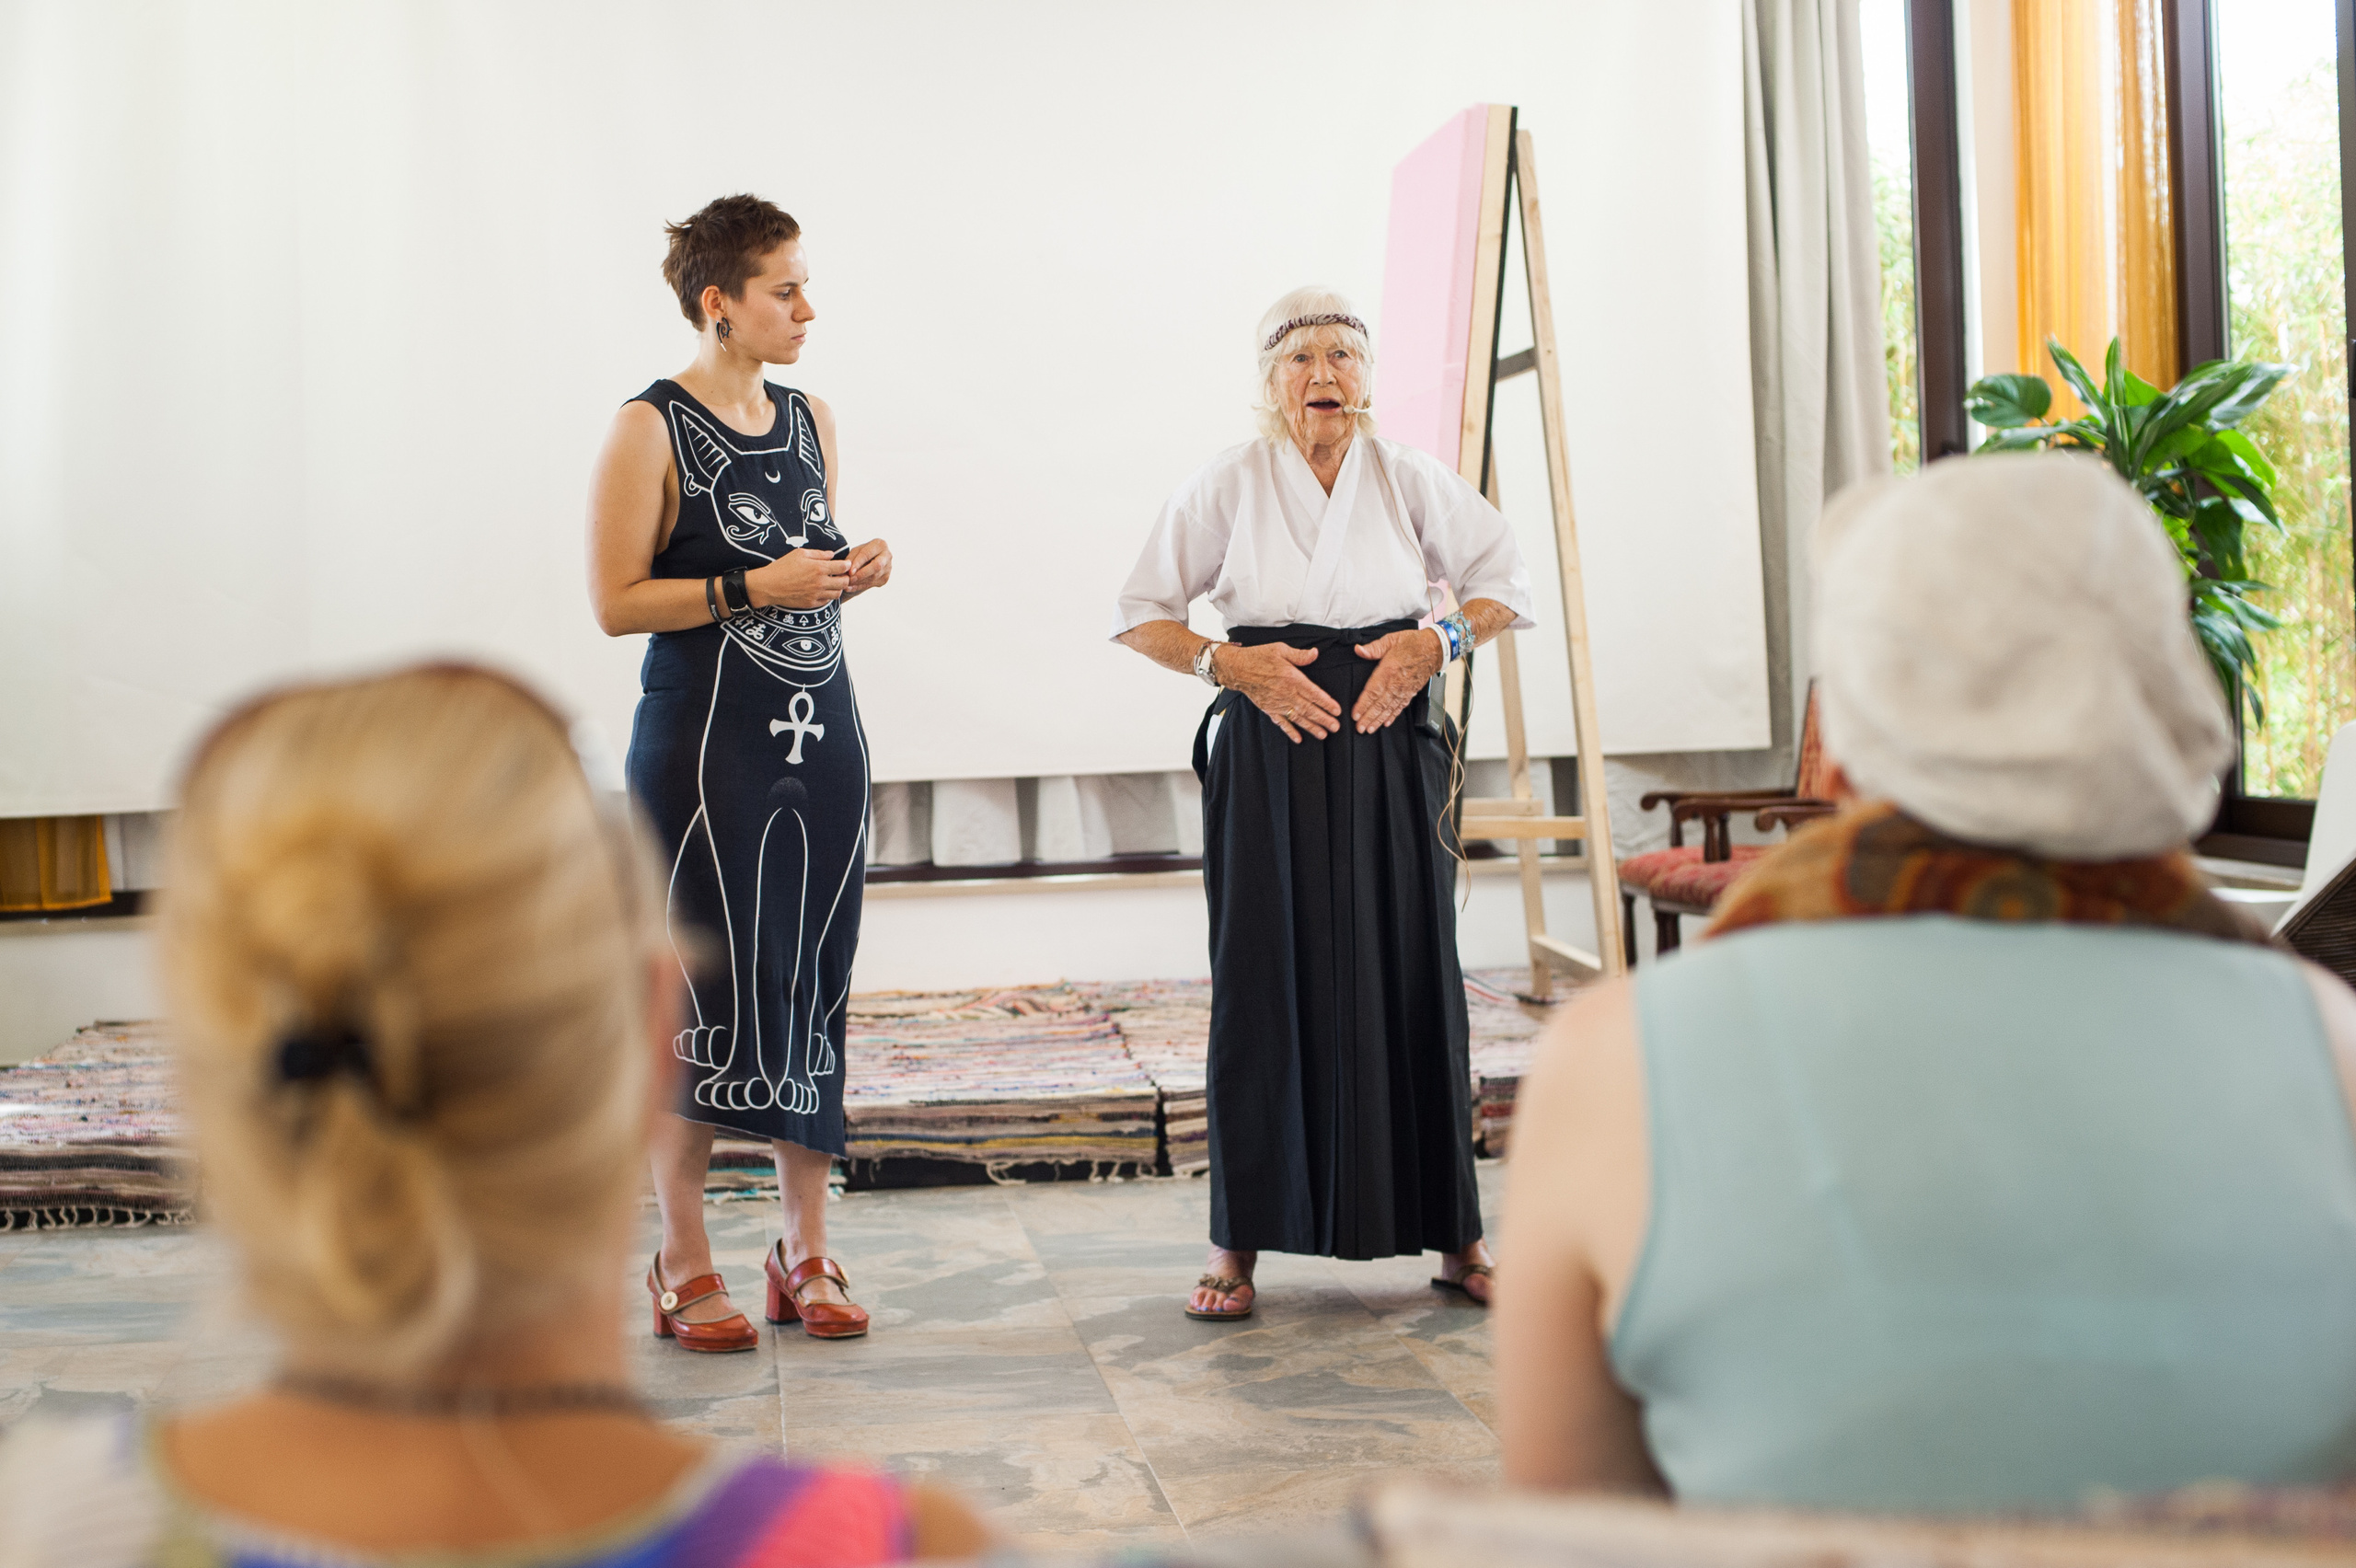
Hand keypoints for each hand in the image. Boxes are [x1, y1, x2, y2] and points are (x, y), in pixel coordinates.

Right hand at [750, 548, 850, 609]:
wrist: (768, 585)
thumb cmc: (782, 567)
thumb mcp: (799, 554)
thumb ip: (818, 554)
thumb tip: (832, 555)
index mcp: (818, 568)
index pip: (843, 567)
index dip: (846, 565)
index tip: (845, 564)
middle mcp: (820, 582)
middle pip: (844, 582)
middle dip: (845, 577)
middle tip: (840, 574)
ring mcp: (816, 594)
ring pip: (837, 593)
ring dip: (837, 587)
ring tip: (831, 582)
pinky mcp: (811, 603)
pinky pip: (827, 601)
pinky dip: (828, 596)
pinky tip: (822, 590)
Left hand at [843, 538, 892, 596]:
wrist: (872, 559)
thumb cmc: (863, 553)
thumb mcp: (856, 552)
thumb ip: (851, 559)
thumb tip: (849, 571)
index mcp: (880, 545)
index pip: (867, 554)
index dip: (858, 563)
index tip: (849, 571)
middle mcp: (887, 556)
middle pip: (877, 566)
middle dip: (862, 574)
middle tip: (850, 579)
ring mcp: (888, 569)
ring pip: (874, 577)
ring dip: (859, 581)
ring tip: (847, 583)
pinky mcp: (885, 579)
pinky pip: (871, 584)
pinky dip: (859, 586)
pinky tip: (849, 588)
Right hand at [1216, 642, 1340, 742]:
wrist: (1237, 668)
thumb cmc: (1259, 656)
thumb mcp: (1280, 649)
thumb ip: (1299, 655)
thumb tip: (1315, 653)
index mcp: (1292, 678)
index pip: (1314, 693)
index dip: (1326, 703)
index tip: (1337, 710)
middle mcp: (1286, 693)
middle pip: (1308, 709)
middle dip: (1323, 719)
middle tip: (1336, 727)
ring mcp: (1277, 703)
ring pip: (1298, 718)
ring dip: (1311, 727)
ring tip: (1323, 734)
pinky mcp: (1268, 708)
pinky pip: (1281, 722)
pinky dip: (1290, 731)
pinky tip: (1298, 739)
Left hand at [1351, 628, 1443, 731]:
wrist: (1434, 648)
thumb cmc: (1412, 643)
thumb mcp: (1391, 640)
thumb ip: (1373, 648)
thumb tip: (1358, 650)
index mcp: (1389, 670)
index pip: (1373, 691)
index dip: (1363, 705)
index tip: (1355, 715)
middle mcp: (1396, 683)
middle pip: (1380, 704)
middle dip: (1369, 717)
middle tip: (1360, 728)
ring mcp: (1404, 689)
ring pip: (1389, 708)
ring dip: (1379, 720)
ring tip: (1370, 729)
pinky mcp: (1411, 692)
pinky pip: (1400, 707)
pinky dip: (1393, 716)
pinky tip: (1386, 723)